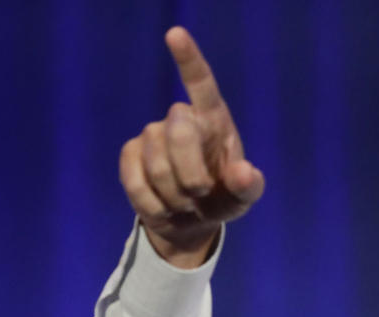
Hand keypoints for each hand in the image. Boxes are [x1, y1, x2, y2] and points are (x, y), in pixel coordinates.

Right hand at [119, 26, 264, 267]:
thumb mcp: (243, 197)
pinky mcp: (130, 155)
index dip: (189, 60)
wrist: (190, 221)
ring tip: (185, 202)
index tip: (176, 34)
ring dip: (175, 196)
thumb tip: (245, 173)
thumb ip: (248, 186)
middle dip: (191, 173)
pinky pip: (136, 182)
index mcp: (214, 120)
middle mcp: (181, 120)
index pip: (202, 84)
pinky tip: (165, 207)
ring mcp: (151, 135)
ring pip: (158, 164)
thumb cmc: (222, 197)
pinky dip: (155, 205)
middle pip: (179, 132)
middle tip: (201, 194)